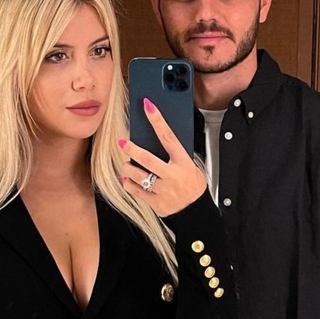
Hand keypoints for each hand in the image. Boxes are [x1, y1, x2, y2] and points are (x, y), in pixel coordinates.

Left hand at [118, 98, 206, 216]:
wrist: (196, 212)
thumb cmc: (192, 186)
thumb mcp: (191, 167)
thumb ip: (175, 156)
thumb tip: (158, 140)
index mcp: (183, 163)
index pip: (168, 137)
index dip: (157, 120)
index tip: (148, 106)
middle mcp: (172, 176)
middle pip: (147, 158)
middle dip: (132, 149)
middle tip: (122, 143)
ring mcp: (164, 190)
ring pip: (138, 176)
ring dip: (128, 169)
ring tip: (126, 164)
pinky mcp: (156, 203)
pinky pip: (137, 192)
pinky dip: (129, 185)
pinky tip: (127, 180)